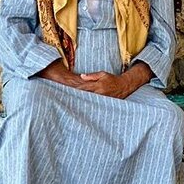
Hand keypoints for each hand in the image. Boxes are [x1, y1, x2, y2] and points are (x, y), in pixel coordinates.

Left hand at [37, 60, 152, 98]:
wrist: (124, 86)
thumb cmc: (113, 79)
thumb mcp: (103, 74)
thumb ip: (92, 76)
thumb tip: (81, 76)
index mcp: (97, 87)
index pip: (82, 88)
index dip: (72, 90)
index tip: (63, 89)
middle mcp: (97, 94)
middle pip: (82, 96)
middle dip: (71, 97)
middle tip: (59, 99)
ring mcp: (99, 100)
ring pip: (85, 102)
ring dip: (76, 103)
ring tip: (65, 105)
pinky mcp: (101, 104)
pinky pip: (91, 105)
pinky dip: (84, 106)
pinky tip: (77, 109)